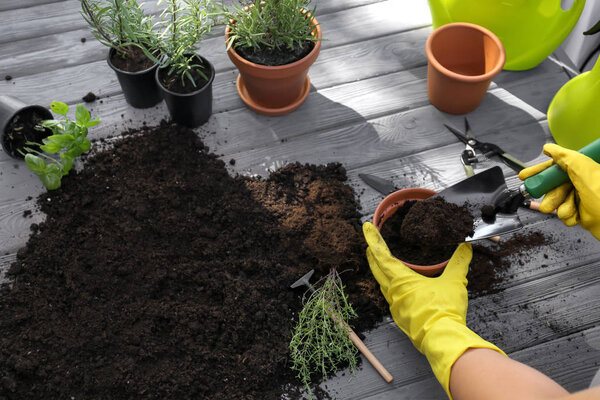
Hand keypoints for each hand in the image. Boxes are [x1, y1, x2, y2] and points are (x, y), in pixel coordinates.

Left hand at [363, 222, 504, 397]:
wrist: (442, 339)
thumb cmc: (444, 311)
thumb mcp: (454, 282)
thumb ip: (459, 262)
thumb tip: (466, 247)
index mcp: (401, 281)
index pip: (382, 255)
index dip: (373, 239)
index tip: (366, 228)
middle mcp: (393, 293)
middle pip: (377, 269)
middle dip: (373, 255)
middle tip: (369, 245)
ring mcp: (396, 306)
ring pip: (383, 285)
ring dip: (381, 272)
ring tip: (383, 265)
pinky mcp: (401, 318)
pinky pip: (392, 298)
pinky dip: (391, 288)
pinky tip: (398, 289)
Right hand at [519, 143, 599, 239]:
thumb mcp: (585, 172)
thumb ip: (566, 157)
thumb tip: (549, 148)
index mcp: (582, 169)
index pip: (556, 166)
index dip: (539, 171)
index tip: (525, 175)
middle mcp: (581, 182)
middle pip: (553, 185)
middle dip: (551, 194)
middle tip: (548, 199)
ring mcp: (580, 198)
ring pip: (557, 201)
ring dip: (561, 206)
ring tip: (571, 207)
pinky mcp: (580, 213)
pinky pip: (564, 213)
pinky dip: (568, 215)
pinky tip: (578, 214)